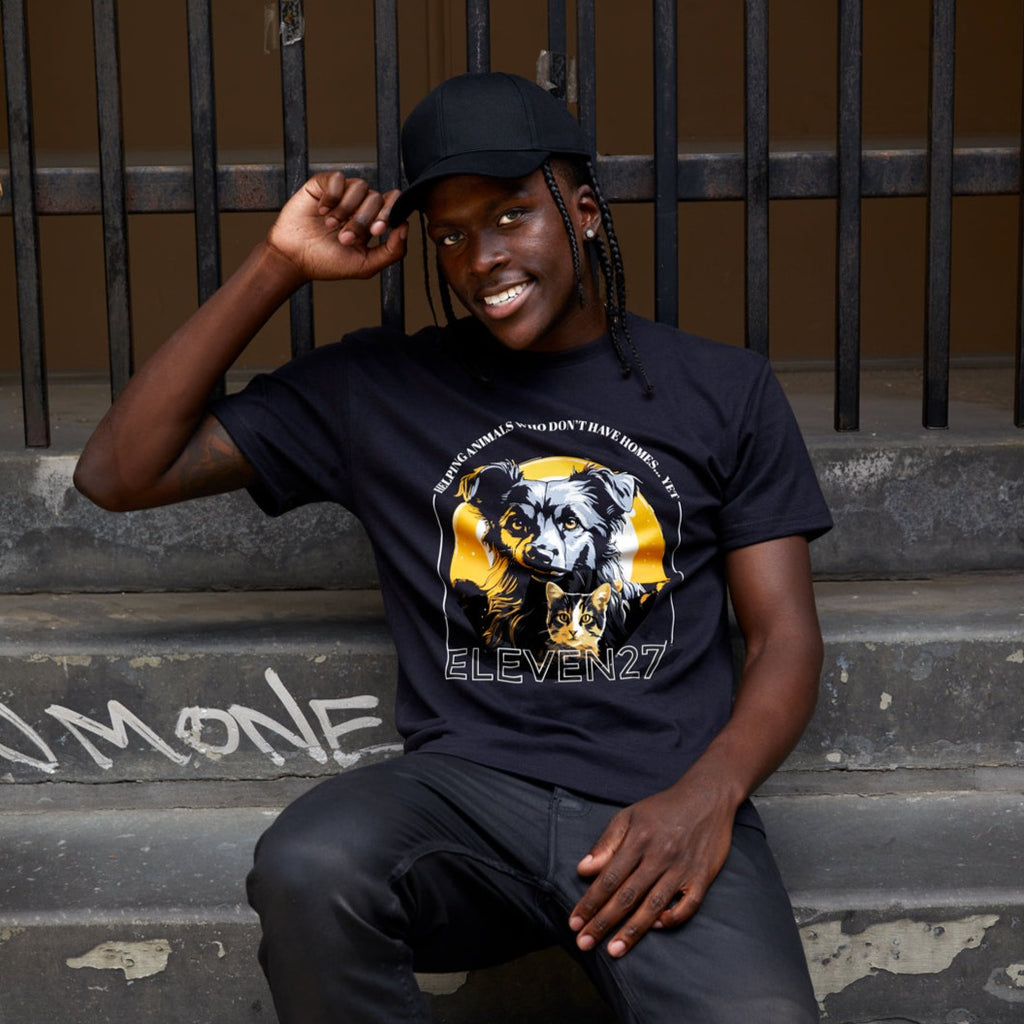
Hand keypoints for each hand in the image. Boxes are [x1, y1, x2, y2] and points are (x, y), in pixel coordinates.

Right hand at [267, 171, 407, 281]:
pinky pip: (338, 178)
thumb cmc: (327, 263)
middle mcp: (360, 205)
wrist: (294, 258)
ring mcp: (342, 194)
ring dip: (346, 209)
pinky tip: (322, 210)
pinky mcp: (323, 184)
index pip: (394, 204)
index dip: (390, 213)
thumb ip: (392, 251)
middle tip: (345, 237)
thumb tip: (406, 227)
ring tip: (331, 226)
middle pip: (376, 198)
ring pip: (360, 186)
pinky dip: (332, 196)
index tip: (377, 230)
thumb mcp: (365, 265)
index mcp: (373, 222)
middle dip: (363, 220)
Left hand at [568, 773, 735, 957]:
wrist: (706, 796)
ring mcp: (681, 868)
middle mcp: (658, 856)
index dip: (590, 902)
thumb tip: (583, 870)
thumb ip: (606, 843)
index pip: (608, 878)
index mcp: (638, 840)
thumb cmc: (662, 808)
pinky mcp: (702, 876)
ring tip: (613, 950)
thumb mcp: (629, 816)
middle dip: (603, 922)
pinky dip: (673, 918)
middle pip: (626, 896)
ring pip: (653, 905)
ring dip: (632, 930)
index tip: (574, 922)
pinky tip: (657, 927)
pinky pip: (688, 905)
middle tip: (584, 943)